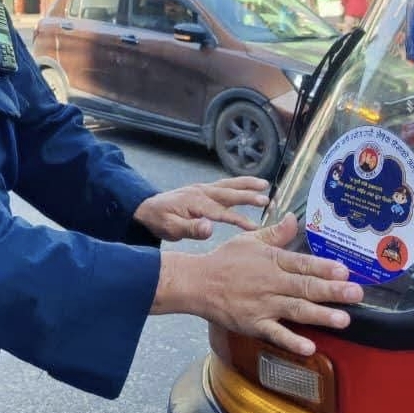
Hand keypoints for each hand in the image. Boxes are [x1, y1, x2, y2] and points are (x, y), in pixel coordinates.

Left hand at [133, 176, 269, 240]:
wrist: (147, 208)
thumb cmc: (159, 220)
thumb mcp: (170, 229)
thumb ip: (190, 229)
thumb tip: (209, 228)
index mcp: (194, 203)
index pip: (220, 213)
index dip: (238, 220)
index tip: (254, 227)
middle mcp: (201, 192)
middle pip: (228, 194)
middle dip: (248, 196)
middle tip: (267, 200)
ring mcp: (202, 189)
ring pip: (228, 185)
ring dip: (246, 184)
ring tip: (265, 184)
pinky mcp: (203, 189)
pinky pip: (223, 184)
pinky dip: (238, 183)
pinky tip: (249, 184)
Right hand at [152, 213, 362, 355]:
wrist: (197, 282)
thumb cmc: (224, 260)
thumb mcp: (248, 240)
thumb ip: (275, 233)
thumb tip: (294, 218)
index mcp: (270, 260)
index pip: (301, 263)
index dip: (323, 267)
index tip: (344, 270)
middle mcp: (270, 282)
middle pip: (304, 286)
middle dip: (332, 291)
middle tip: (356, 293)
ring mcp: (263, 304)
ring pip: (296, 310)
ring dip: (320, 315)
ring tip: (343, 319)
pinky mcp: (254, 323)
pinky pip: (275, 333)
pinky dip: (291, 341)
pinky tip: (309, 348)